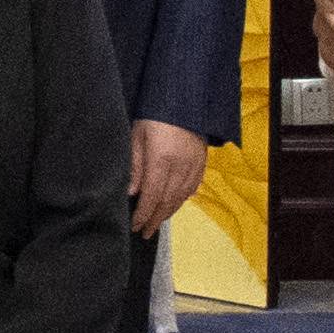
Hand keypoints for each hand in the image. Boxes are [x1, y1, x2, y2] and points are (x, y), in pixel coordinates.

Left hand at [129, 119, 209, 235]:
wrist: (184, 99)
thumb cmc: (154, 115)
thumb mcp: (137, 136)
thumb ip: (135, 166)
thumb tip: (131, 193)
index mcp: (162, 160)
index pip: (152, 196)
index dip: (143, 214)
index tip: (135, 226)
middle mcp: (180, 166)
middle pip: (167, 201)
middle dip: (155, 219)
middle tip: (145, 233)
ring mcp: (193, 165)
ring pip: (181, 197)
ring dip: (168, 213)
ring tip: (157, 223)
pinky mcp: (202, 161)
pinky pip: (193, 187)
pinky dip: (182, 199)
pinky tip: (174, 205)